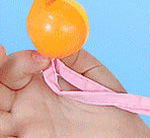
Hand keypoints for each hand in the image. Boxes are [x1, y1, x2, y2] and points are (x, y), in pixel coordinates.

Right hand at [0, 45, 149, 137]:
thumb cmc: (110, 108)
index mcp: (43, 82)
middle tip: (3, 57)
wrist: (119, 137)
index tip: (41, 59)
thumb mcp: (94, 77)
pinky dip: (2, 130)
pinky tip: (10, 124)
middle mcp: (27, 104)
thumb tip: (61, 40)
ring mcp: (24, 126)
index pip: (16, 66)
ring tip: (3, 96)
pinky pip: (5, 137)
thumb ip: (76, 57)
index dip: (21, 60)